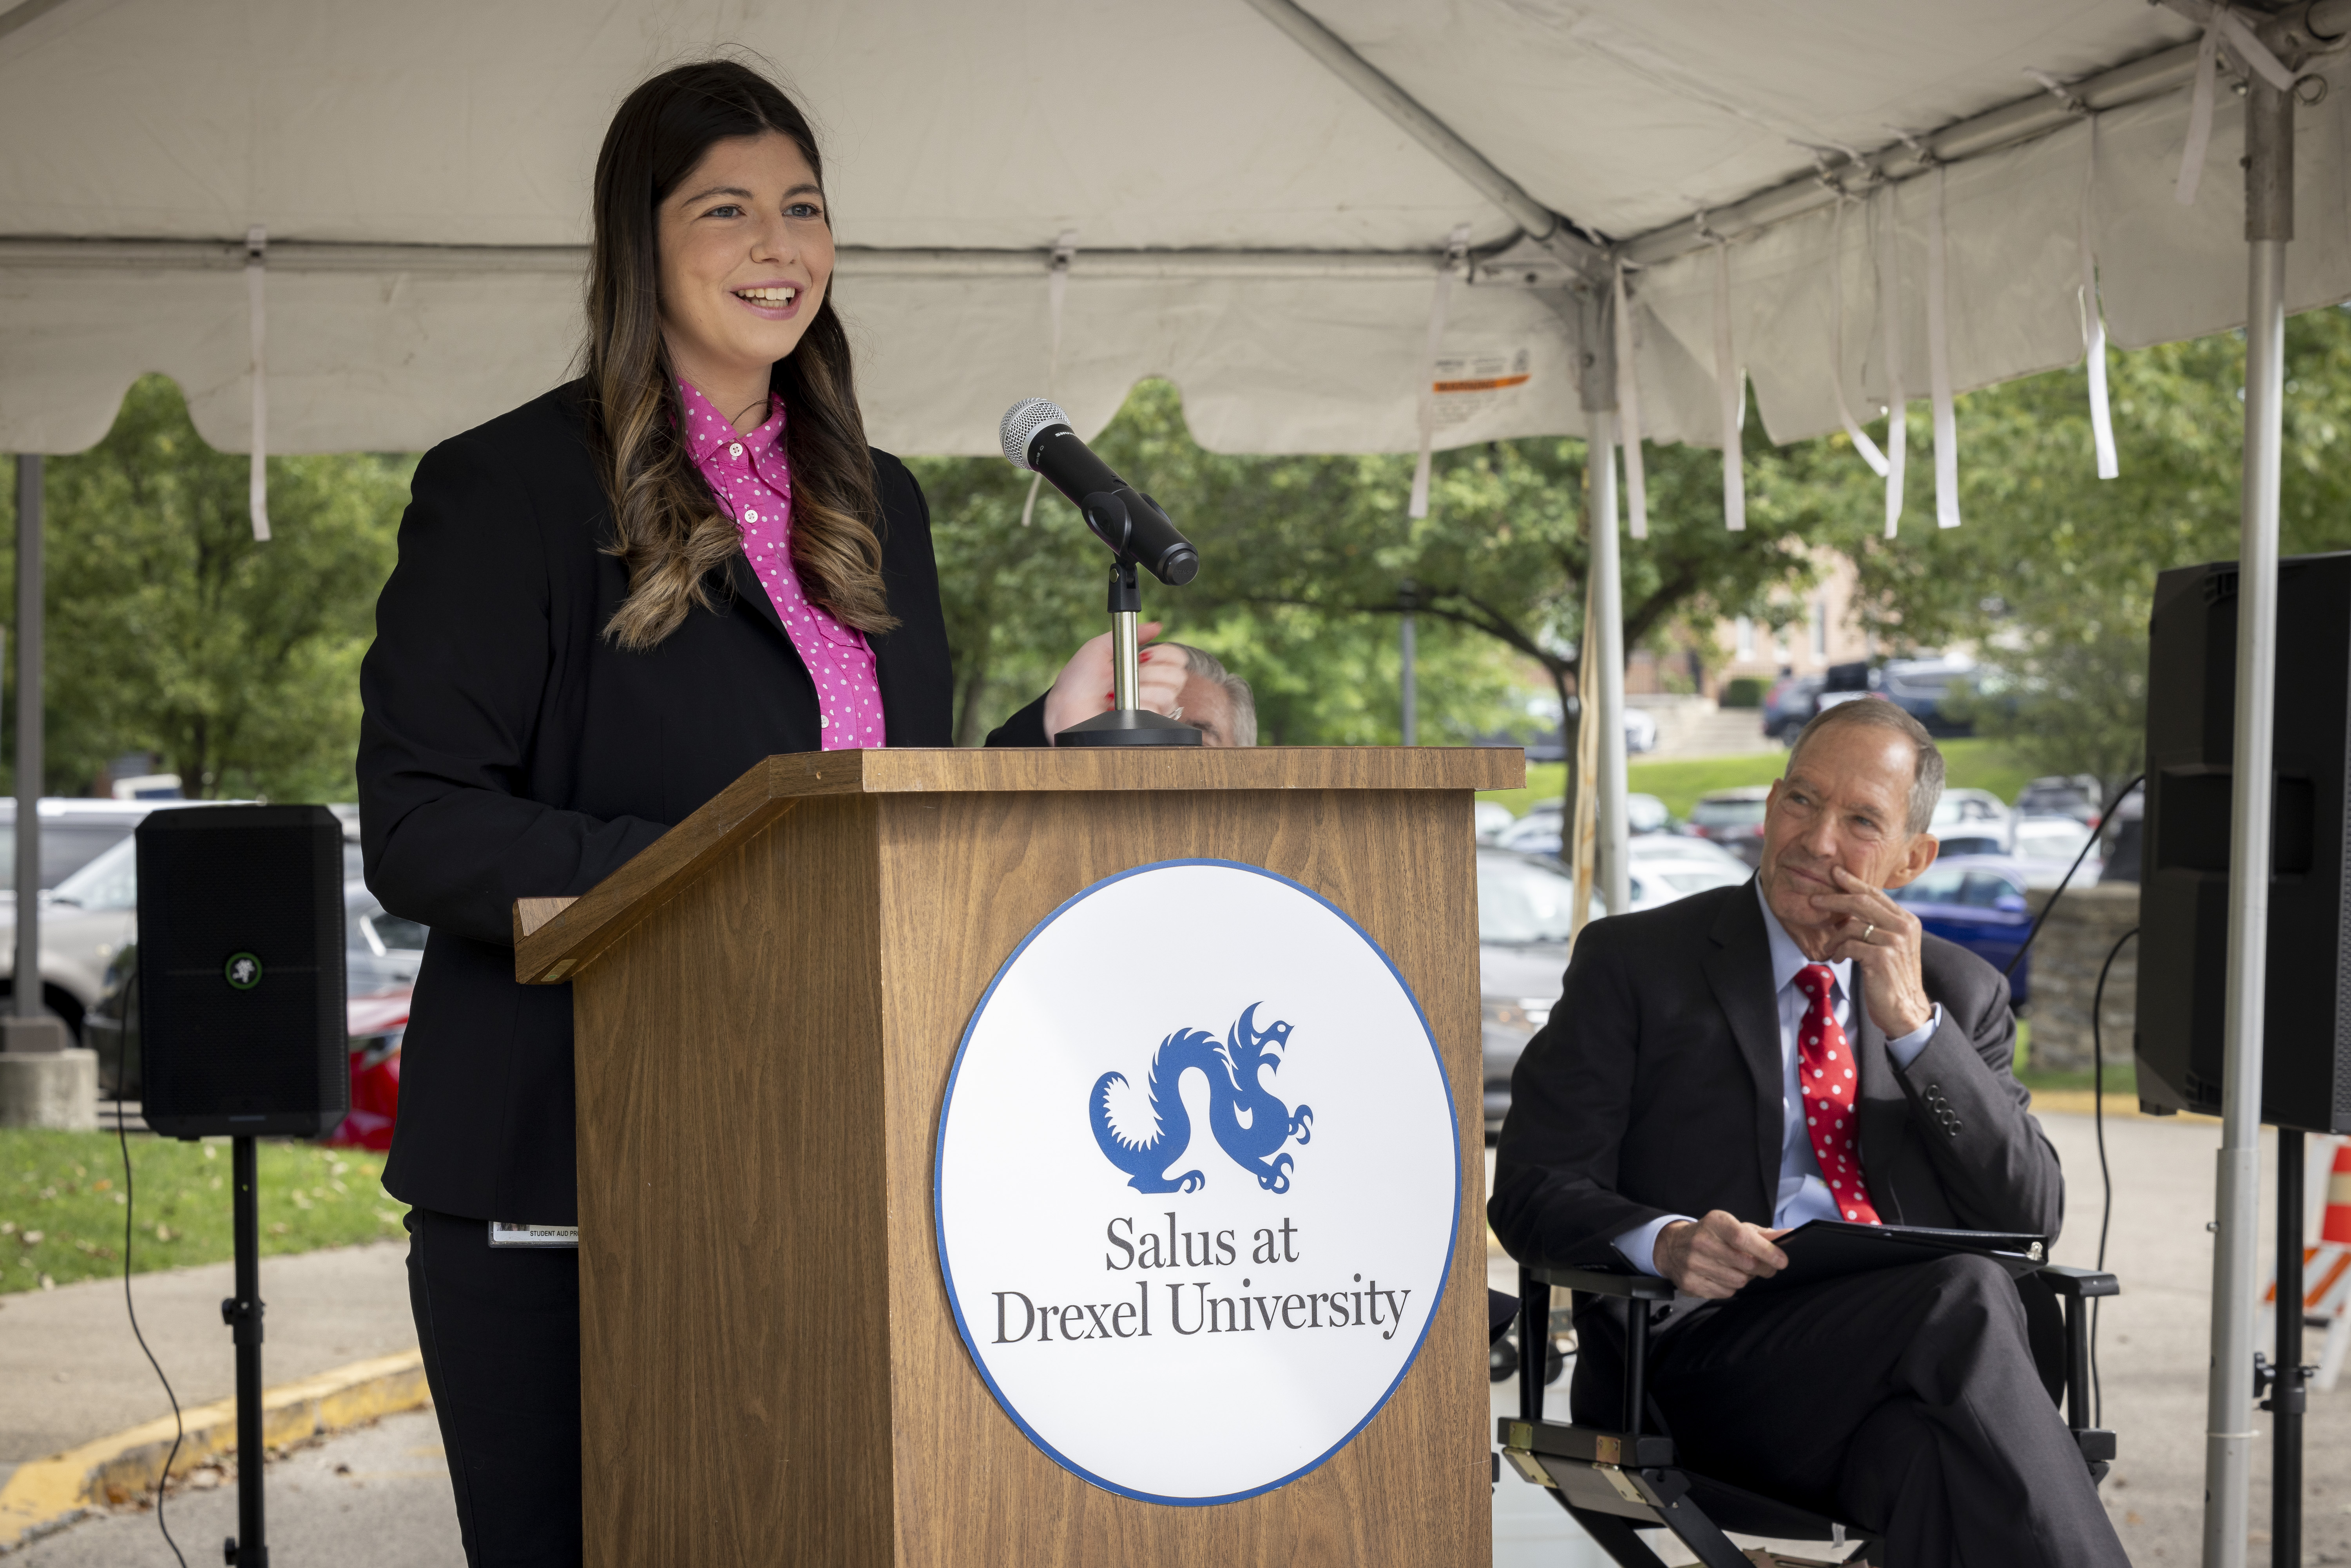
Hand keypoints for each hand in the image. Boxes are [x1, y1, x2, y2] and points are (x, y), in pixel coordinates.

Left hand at [1042, 621, 1187, 742]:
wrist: (1065, 709)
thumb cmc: (1076, 681)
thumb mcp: (1098, 648)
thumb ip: (1130, 635)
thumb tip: (1156, 626)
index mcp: (1143, 668)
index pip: (1176, 659)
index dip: (1164, 654)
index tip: (1145, 655)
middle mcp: (1151, 688)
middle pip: (1177, 676)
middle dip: (1149, 673)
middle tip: (1124, 678)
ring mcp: (1150, 709)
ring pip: (1168, 695)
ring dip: (1140, 691)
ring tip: (1115, 695)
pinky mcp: (1145, 727)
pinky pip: (1156, 712)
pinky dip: (1135, 707)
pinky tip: (1116, 709)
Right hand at [1652, 1211, 1788, 1299]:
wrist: (1672, 1246)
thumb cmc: (1711, 1235)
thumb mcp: (1734, 1227)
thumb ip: (1763, 1233)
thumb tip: (1790, 1234)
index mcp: (1715, 1222)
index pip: (1743, 1237)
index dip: (1766, 1251)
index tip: (1782, 1261)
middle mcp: (1701, 1241)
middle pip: (1745, 1264)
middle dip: (1762, 1268)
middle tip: (1765, 1266)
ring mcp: (1693, 1264)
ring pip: (1738, 1281)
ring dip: (1745, 1278)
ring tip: (1739, 1269)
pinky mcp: (1690, 1283)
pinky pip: (1725, 1293)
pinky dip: (1730, 1287)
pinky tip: (1723, 1276)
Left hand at [1809, 865, 1933, 1037]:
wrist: (1905, 1010)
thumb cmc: (1892, 978)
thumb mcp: (1890, 945)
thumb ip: (1878, 925)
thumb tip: (1850, 907)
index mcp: (1906, 920)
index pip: (1876, 894)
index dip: (1854, 882)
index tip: (1835, 872)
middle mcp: (1904, 926)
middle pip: (1862, 902)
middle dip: (1834, 899)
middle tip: (1813, 900)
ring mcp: (1895, 941)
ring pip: (1852, 926)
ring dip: (1835, 938)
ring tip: (1831, 949)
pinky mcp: (1883, 957)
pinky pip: (1849, 945)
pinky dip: (1840, 952)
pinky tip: (1840, 960)